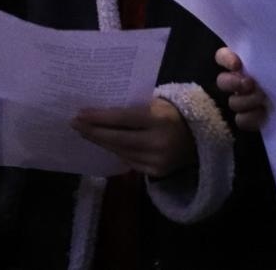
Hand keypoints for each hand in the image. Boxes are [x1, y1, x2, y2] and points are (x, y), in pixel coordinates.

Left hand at [72, 97, 197, 177]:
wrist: (200, 138)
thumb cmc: (174, 113)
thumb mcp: (158, 103)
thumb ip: (133, 108)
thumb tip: (99, 111)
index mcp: (160, 119)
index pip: (122, 118)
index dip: (99, 117)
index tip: (79, 114)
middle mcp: (158, 142)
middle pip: (118, 138)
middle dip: (93, 132)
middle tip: (75, 124)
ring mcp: (157, 160)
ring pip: (120, 152)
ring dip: (101, 142)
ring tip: (85, 133)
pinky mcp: (156, 173)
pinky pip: (129, 161)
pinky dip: (115, 152)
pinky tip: (103, 144)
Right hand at [215, 47, 267, 131]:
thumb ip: (272, 54)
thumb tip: (269, 38)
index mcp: (245, 64)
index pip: (223, 56)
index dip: (225, 59)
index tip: (236, 64)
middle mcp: (239, 82)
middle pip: (222, 81)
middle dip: (233, 83)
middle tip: (249, 83)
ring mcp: (242, 102)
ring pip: (233, 102)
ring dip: (246, 101)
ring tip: (263, 98)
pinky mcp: (248, 119)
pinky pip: (241, 120)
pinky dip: (251, 117)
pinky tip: (263, 113)